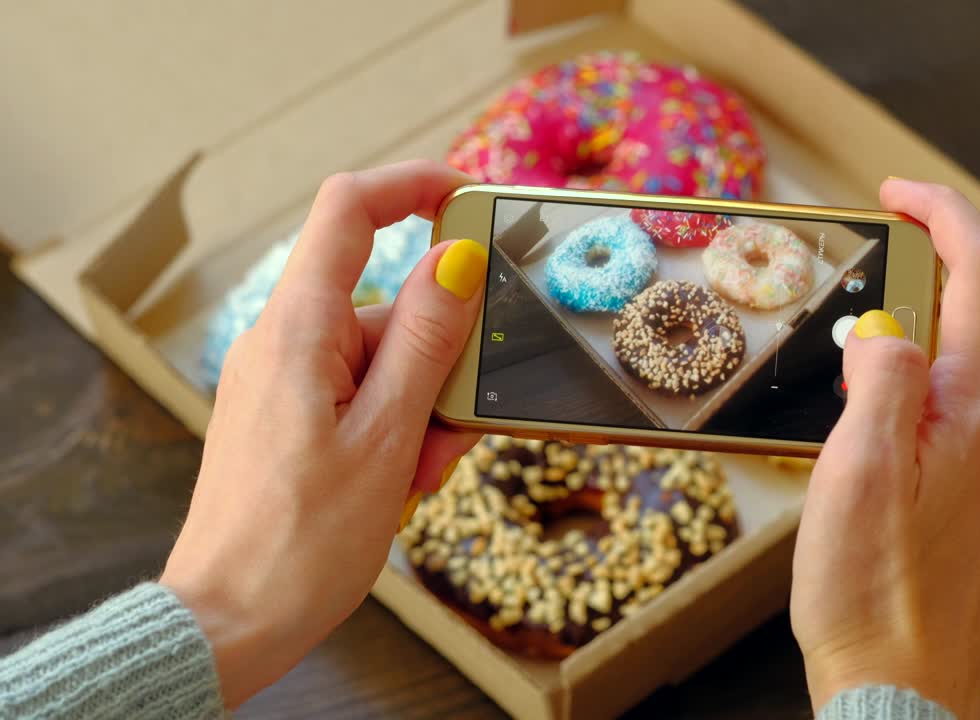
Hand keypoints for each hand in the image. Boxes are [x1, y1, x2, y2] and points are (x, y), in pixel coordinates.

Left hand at [160, 160, 486, 706]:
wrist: (229, 621)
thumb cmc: (300, 543)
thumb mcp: (389, 438)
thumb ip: (425, 341)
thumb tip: (458, 260)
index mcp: (298, 331)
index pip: (348, 211)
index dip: (411, 185)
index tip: (470, 199)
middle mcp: (284, 343)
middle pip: (385, 304)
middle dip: (439, 357)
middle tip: (454, 428)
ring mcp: (285, 380)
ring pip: (382, 359)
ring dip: (423, 408)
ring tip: (420, 477)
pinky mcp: (290, 416)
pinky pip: (361, 395)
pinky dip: (397, 428)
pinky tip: (401, 482)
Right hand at [791, 179, 979, 717]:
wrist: (900, 700)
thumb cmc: (866, 594)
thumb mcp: (852, 467)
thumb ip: (879, 377)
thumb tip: (888, 330)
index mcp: (974, 413)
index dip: (940, 213)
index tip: (896, 194)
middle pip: (962, 339)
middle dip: (896, 331)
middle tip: (830, 369)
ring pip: (950, 405)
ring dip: (897, 403)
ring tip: (841, 467)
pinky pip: (956, 455)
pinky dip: (912, 449)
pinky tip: (874, 504)